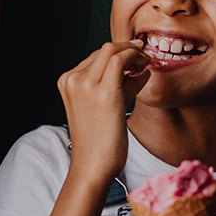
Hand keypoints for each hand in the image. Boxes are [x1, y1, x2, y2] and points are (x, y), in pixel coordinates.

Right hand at [57, 41, 150, 183]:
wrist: (92, 166)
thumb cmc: (98, 142)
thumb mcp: (100, 106)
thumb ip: (116, 85)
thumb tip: (139, 70)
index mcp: (68, 82)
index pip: (96, 56)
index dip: (119, 54)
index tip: (135, 58)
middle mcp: (74, 80)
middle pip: (105, 49)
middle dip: (129, 49)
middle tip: (145, 57)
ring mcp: (86, 85)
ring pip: (113, 50)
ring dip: (135, 52)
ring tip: (147, 62)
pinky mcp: (104, 93)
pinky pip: (122, 61)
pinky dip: (137, 59)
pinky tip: (146, 68)